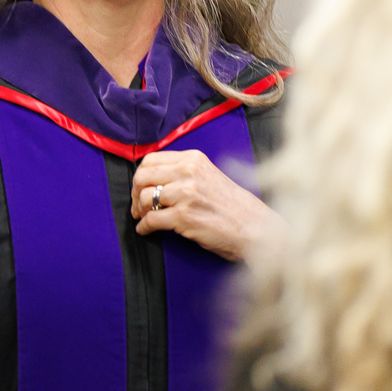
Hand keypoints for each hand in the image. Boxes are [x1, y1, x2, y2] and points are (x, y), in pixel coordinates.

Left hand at [130, 150, 285, 262]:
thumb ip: (185, 173)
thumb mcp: (210, 176)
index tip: (141, 189)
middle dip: (135, 193)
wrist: (256, 228)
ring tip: (144, 219)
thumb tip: (154, 179)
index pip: (151, 160)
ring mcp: (186, 194)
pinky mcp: (184, 217)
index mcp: (193, 159)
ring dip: (140, 211)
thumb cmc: (234, 207)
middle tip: (138, 206)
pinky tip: (146, 230)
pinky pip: (151, 220)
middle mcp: (188, 172)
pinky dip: (144, 227)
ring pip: (145, 198)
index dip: (141, 176)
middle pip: (142, 177)